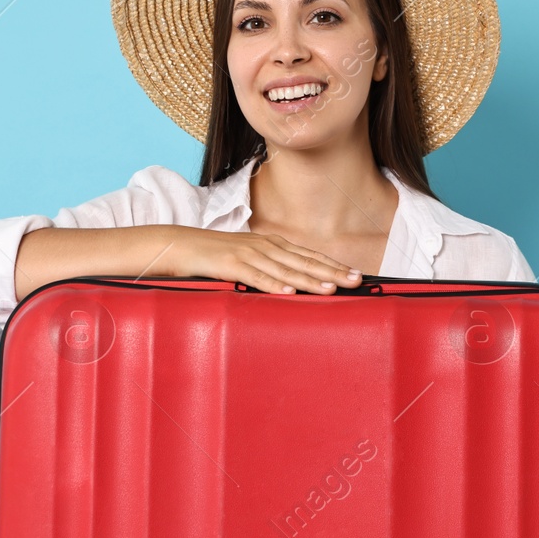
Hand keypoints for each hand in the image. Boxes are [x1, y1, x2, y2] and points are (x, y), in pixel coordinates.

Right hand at [167, 228, 362, 294]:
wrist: (182, 244)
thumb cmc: (217, 255)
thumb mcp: (249, 259)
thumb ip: (271, 269)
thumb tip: (293, 286)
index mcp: (272, 245)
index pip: (309, 256)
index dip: (333, 265)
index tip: (356, 274)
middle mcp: (266, 247)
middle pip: (304, 261)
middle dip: (332, 271)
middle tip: (356, 280)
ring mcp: (249, 255)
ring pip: (285, 270)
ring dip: (309, 280)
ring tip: (331, 289)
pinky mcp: (232, 265)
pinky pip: (256, 277)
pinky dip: (274, 285)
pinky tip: (289, 293)